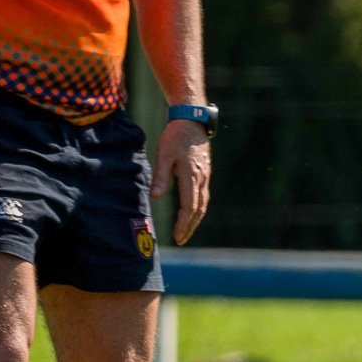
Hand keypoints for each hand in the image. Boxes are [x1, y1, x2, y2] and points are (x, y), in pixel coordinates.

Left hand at [152, 118, 210, 243]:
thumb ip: (160, 176)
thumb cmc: (175, 137)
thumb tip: (156, 197)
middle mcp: (201, 179)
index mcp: (191, 176)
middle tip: (181, 239)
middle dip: (190, 226)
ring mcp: (205, 176)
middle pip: (199, 209)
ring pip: (203, 203)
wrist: (192, 121)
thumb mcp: (164, 155)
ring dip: (195, 219)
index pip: (190, 206)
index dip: (184, 223)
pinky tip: (191, 212)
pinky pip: (203, 196)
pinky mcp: (205, 173)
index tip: (177, 236)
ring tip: (186, 231)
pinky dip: (198, 208)